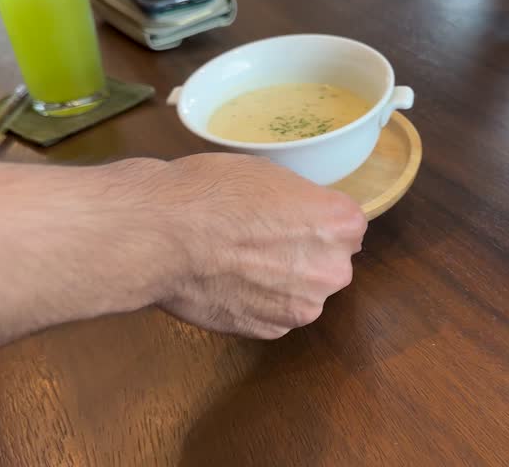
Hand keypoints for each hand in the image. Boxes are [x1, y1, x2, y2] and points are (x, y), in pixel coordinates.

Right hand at [158, 153, 366, 338]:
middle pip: (330, 262)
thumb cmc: (211, 194)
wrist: (160, 236)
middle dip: (305, 254)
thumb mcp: (269, 176)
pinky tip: (229, 283)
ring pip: (302, 293)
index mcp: (340, 224)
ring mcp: (302, 306)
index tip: (292, 218)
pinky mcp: (270, 331)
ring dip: (283, 283)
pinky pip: (274, 315)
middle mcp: (333, 270)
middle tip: (262, 240)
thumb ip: (302, 205)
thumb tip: (302, 220)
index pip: (348, 225)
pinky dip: (258, 303)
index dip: (317, 220)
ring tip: (239, 263)